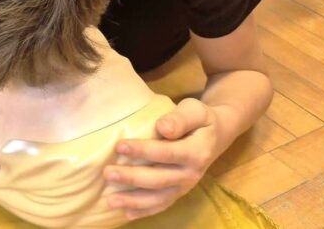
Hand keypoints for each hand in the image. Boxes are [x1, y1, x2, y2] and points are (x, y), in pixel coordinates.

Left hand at [103, 98, 227, 220]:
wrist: (216, 136)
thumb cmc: (200, 120)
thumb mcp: (195, 110)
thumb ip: (180, 118)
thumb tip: (163, 128)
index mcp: (197, 152)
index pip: (167, 153)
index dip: (143, 150)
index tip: (119, 146)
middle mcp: (191, 173)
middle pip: (159, 179)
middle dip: (132, 177)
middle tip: (107, 173)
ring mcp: (185, 186)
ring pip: (158, 197)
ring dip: (133, 200)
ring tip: (110, 200)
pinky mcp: (178, 193)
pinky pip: (161, 205)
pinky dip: (144, 211)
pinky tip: (125, 212)